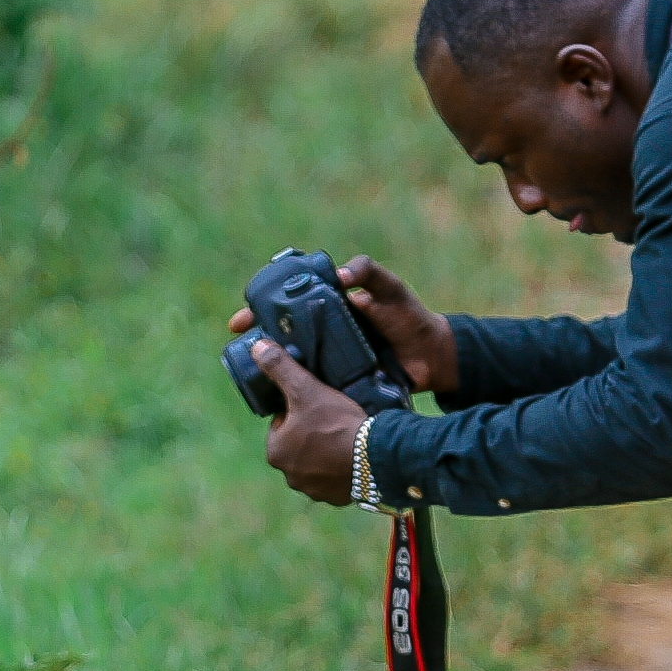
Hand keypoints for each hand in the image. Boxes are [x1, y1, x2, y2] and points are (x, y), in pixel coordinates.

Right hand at [221, 254, 458, 396]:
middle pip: (281, 336)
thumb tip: (340, 276)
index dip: (259, 311)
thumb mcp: (389, 288)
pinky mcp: (340, 383)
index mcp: (329, 307)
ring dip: (271, 369)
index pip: (285, 305)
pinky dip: (295, 391)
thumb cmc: (410, 316)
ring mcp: (330, 359)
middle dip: (256, 342)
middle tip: (239, 349)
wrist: (432, 356)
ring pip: (292, 363)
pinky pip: (312, 386)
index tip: (241, 321)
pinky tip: (278, 399)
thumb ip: (368, 271)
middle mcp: (324, 333)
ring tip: (250, 376)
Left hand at [248, 341, 364, 504]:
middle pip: (298, 444)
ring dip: (326, 451)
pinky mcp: (335, 498)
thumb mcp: (306, 389)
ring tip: (345, 436)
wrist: (374, 457)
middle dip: (312, 433)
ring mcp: (313, 490)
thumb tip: (257, 347)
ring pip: (316, 462)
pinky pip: (334, 479)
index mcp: (275, 451)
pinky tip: (353, 455)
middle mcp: (289, 476)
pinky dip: (341, 468)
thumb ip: (280, 368)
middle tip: (334, 419)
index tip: (317, 405)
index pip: (282, 423)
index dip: (299, 411)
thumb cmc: (336, 423)